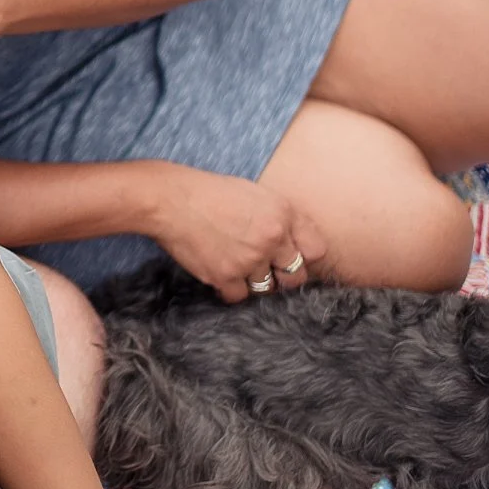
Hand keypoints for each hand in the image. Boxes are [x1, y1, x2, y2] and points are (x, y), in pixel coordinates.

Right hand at [146, 165, 327, 303]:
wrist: (171, 199)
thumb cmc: (210, 192)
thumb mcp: (252, 193)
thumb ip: (277, 217)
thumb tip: (293, 243)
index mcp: (281, 212)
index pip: (317, 249)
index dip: (306, 256)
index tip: (294, 258)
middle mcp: (271, 237)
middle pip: (296, 276)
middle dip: (284, 275)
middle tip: (268, 269)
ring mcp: (249, 259)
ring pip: (267, 289)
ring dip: (256, 282)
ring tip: (238, 265)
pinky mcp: (226, 276)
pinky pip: (240, 296)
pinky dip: (231, 288)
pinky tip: (222, 271)